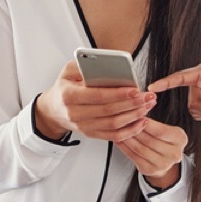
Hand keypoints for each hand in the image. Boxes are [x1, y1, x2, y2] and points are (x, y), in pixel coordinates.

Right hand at [36, 60, 156, 142]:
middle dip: (132, 104)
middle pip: (109, 111)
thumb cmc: (64, 87)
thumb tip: (107, 65)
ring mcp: (83, 126)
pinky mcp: (91, 134)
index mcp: (69, 95)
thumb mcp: (68, 70)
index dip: (118, 94)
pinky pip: (113, 136)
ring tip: (147, 106)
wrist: (52, 109)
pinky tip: (141, 122)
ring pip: (114, 124)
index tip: (135, 89)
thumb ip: (86, 66)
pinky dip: (130, 131)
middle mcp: (75, 113)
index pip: (98, 96)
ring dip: (134, 116)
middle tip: (148, 97)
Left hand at [115, 117, 186, 186]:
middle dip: (134, 130)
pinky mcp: (150, 170)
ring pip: (140, 149)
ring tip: (119, 129)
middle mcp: (174, 153)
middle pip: (150, 140)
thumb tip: (137, 112)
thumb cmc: (162, 139)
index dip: (148, 124)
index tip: (136, 116)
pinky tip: (119, 140)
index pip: (161, 131)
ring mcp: (163, 164)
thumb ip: (154, 124)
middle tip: (123, 121)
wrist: (163, 159)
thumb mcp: (165, 128)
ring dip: (128, 138)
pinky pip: (134, 157)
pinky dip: (125, 148)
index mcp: (181, 139)